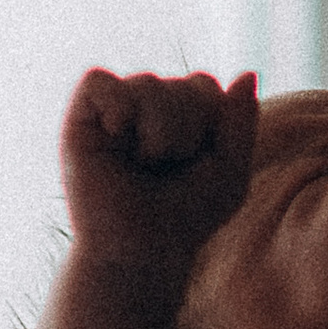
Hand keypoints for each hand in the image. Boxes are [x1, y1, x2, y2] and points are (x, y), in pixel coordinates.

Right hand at [59, 67, 259, 286]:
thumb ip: (241, 121)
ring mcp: (112, 114)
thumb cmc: (183, 219)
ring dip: (159, 128)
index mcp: (179, 116)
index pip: (203, 85)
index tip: (198, 163)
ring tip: (145, 162)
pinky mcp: (79, 122)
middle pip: (180, 83)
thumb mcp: (229, 173)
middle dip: (187, 130)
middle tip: (167, 168)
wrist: (139, 255)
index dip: (210, 121)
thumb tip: (248, 73)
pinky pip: (97, 80)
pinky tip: (119, 131)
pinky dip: (115, 102)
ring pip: (146, 82)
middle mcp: (144, 110)